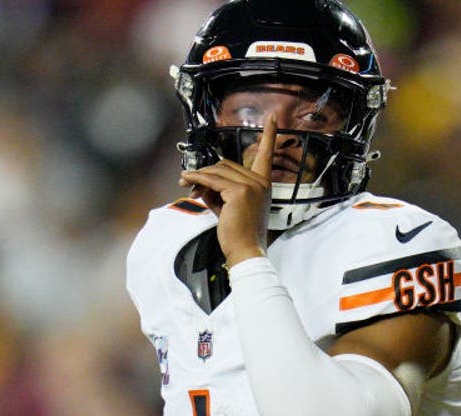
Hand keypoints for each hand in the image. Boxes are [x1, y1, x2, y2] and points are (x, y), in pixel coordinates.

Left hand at [179, 114, 276, 266]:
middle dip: (206, 173)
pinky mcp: (239, 191)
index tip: (273, 117)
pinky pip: (212, 179)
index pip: (266, 154)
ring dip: (199, 177)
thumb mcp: (228, 206)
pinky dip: (197, 179)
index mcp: (263, 184)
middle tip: (190, 185)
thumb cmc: (239, 233)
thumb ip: (218, 190)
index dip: (270, 135)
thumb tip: (199, 181)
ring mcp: (251, 185)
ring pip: (217, 171)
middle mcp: (260, 181)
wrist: (246, 251)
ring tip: (188, 187)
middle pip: (226, 164)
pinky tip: (187, 182)